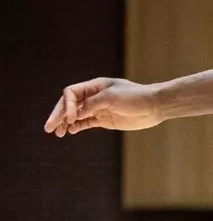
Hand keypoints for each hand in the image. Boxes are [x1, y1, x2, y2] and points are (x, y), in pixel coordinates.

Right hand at [45, 78, 164, 135]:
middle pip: (70, 105)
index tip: (71, 118)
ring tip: (58, 133)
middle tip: (49, 128)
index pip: (71, 93)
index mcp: (94, 86)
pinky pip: (87, 123)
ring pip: (77, 115)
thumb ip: (93, 105)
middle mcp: (94, 97)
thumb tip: (76, 114)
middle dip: (59, 116)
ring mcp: (99, 109)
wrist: (155, 106)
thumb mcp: (112, 98)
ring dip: (66, 123)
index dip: (67, 105)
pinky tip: (70, 131)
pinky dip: (78, 127)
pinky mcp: (106, 120)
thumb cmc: (135, 97)